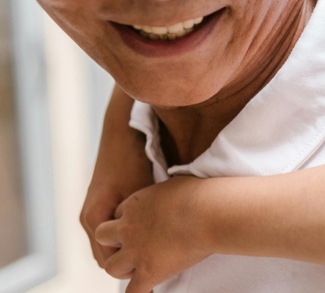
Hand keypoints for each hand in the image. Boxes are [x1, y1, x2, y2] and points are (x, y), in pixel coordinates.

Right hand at [81, 89, 153, 266]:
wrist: (123, 133)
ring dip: (128, 248)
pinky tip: (150, 231)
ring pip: (110, 244)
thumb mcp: (141, 194)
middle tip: (158, 261)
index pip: (109, 261)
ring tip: (156, 248)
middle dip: (129, 260)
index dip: (132, 266)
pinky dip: (126, 235)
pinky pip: (112, 232)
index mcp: (94, 218)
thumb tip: (158, 247)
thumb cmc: (134, 161)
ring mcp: (93, 212)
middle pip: (108, 257)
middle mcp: (89, 218)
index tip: (155, 268)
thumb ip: (143, 223)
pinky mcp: (101, 205)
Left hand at [97, 176, 211, 292]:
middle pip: (103, 237)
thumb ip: (166, 194)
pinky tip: (149, 291)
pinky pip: (133, 292)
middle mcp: (128, 228)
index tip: (144, 227)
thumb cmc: (200, 195)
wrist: (208, 212)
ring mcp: (135, 251)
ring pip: (111, 267)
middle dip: (115, 243)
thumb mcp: (175, 183)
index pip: (118, 215)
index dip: (129, 222)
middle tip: (133, 248)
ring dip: (123, 269)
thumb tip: (176, 193)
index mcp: (135, 205)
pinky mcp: (148, 271)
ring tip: (139, 270)